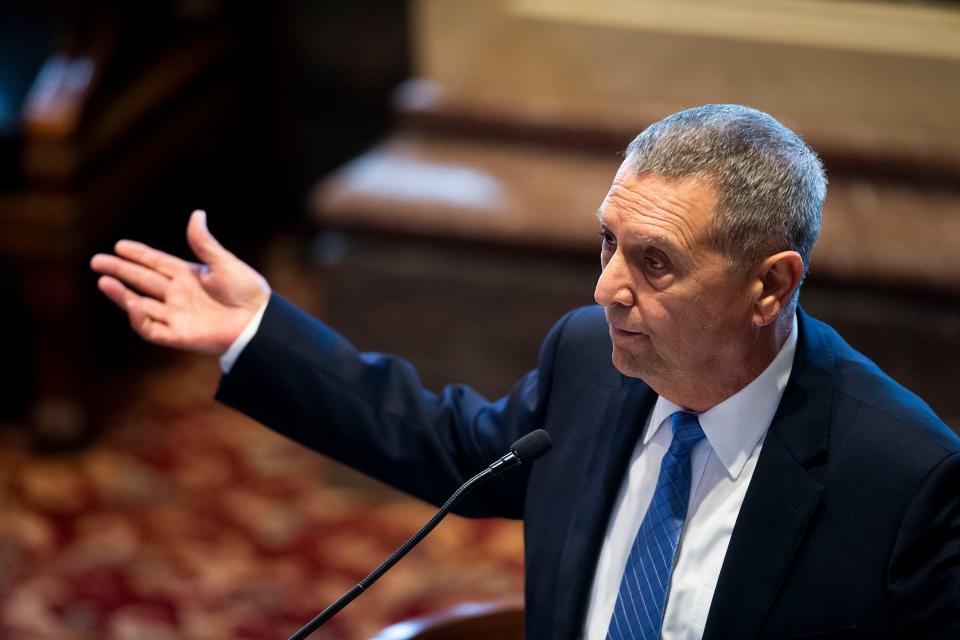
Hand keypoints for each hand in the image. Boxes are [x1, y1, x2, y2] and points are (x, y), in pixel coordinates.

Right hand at [90, 210, 270, 353]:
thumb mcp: (224, 263)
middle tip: (97, 261)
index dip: (137, 254)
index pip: (156, 263)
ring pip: (140, 304)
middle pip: (141, 280)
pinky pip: (151, 328)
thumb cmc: (247, 291)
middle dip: (119, 270)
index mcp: (188, 275)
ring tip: (104, 280)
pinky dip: (139, 318)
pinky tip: (132, 304)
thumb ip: (204, 243)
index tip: (119, 245)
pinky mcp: (178, 335)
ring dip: (121, 294)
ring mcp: (176, 315)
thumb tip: (196, 214)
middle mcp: (178, 294)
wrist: (259, 320)